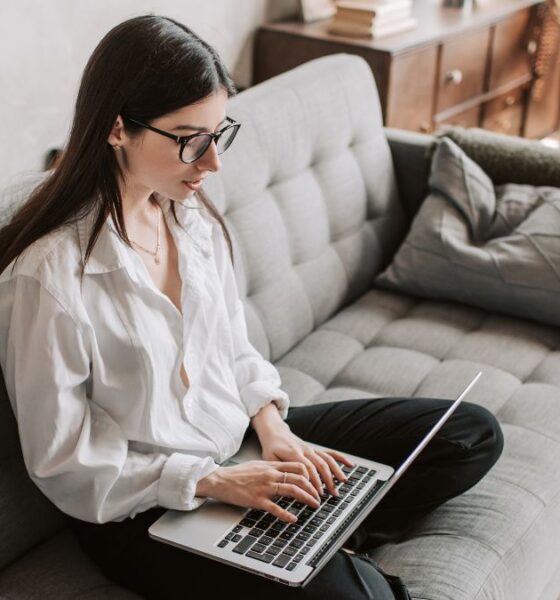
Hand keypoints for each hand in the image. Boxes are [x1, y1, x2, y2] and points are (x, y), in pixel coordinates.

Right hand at [196, 460, 321, 522]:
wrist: (221, 479)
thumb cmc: (238, 474)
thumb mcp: (258, 466)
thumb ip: (272, 468)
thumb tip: (285, 472)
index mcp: (271, 466)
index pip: (298, 466)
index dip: (310, 474)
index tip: (316, 482)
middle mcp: (270, 474)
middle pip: (299, 478)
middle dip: (313, 488)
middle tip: (319, 496)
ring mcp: (265, 487)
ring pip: (292, 490)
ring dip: (307, 498)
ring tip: (314, 505)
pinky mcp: (257, 500)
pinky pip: (276, 508)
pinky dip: (287, 515)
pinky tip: (293, 519)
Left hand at [260, 427, 353, 497]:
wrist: (275, 432)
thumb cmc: (271, 448)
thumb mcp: (270, 459)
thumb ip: (280, 470)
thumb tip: (287, 483)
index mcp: (293, 453)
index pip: (307, 468)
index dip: (313, 481)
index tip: (316, 494)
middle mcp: (305, 450)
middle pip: (320, 465)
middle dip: (327, 480)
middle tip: (332, 494)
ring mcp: (311, 449)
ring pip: (327, 460)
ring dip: (336, 471)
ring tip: (342, 483)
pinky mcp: (315, 450)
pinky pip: (329, 453)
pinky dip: (340, 458)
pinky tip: (350, 465)